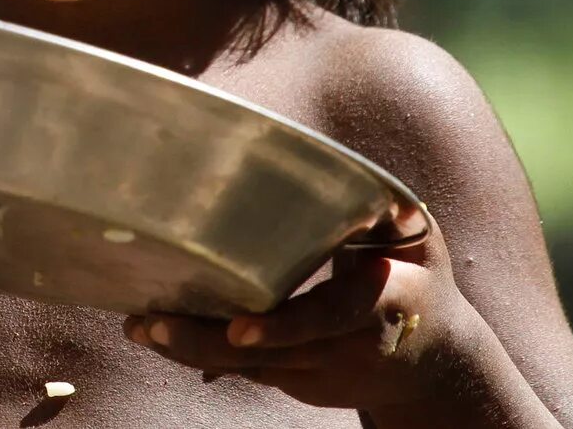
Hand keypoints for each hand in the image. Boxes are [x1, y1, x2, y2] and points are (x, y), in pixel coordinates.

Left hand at [120, 207, 489, 412]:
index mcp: (380, 304)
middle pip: (271, 354)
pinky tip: (154, 331)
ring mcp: (319, 373)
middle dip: (208, 341)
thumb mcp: (417, 241)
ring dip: (189, 347)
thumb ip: (387, 213)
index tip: (240, 329)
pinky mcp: (298, 382)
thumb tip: (373, 190)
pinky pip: (245, 370)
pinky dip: (200, 353)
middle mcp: (345, 347)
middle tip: (152, 323)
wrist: (435, 365)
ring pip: (249, 367)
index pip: (329, 318)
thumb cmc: (417, 278)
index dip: (284, 327)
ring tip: (138, 325)